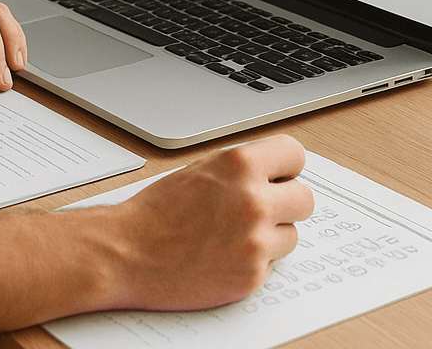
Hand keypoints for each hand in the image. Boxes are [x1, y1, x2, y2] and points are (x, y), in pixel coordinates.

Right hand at [105, 135, 312, 310]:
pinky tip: (224, 255)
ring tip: (234, 234)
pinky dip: (253, 261)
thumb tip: (275, 172)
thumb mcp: (200, 170)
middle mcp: (253, 201)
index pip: (296, 155)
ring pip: (291, 235)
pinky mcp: (251, 275)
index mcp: (240, 166)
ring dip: (271, 235)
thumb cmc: (157, 211)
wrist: (126, 253)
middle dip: (285, 204)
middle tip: (260, 209)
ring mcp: (254, 242)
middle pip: (305, 199)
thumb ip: (241, 168)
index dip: (286, 167)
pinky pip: (271, 264)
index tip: (279, 176)